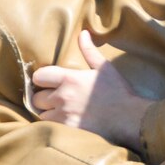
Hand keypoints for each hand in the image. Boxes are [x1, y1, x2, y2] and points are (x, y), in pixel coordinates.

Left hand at [31, 30, 150, 150]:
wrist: (128, 119)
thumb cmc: (118, 91)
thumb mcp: (104, 67)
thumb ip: (89, 51)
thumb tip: (83, 33)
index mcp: (69, 79)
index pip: (38, 77)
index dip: (42, 79)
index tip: (48, 82)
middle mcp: (62, 97)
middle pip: (37, 98)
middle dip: (43, 97)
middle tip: (54, 98)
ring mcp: (63, 116)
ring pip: (41, 114)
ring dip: (48, 113)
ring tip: (59, 112)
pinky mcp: (67, 131)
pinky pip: (50, 127)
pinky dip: (53, 125)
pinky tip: (64, 122)